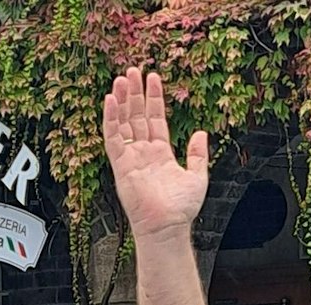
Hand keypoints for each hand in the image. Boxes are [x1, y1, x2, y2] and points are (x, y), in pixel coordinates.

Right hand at [101, 68, 208, 243]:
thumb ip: (197, 154)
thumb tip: (200, 132)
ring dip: (121, 101)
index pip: (155, 118)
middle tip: (133, 70)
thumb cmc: (181, 209)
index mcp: (161, 153)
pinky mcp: (120, 165)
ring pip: (123, 122)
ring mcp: (131, 157)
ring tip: (121, 79)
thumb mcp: (197, 177)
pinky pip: (112, 138)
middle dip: (135, 93)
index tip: (153, 77)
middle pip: (137, 116)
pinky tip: (110, 101)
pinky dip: (110, 119)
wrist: (168, 227)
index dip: (154, 98)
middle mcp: (144, 152)